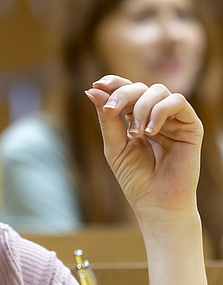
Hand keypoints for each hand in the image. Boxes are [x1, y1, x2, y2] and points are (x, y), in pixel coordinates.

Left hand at [85, 75, 202, 217]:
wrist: (156, 202)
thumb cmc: (135, 177)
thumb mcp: (114, 146)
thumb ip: (107, 119)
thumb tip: (93, 90)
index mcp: (135, 117)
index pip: (125, 89)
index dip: (113, 82)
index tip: (97, 84)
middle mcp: (155, 114)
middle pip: (139, 87)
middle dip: (122, 95)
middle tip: (111, 110)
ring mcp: (173, 119)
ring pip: (158, 91)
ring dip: (141, 107)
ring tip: (136, 133)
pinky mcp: (191, 126)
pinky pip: (177, 103)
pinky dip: (160, 111)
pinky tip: (149, 131)